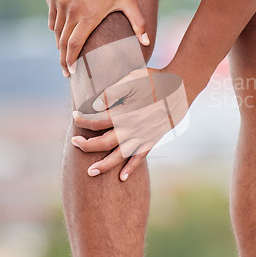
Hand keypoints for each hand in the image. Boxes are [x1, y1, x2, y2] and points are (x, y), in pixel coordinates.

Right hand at [49, 0, 148, 76]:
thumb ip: (138, 22)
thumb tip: (148, 42)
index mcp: (88, 17)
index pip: (74, 46)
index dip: (71, 61)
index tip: (71, 73)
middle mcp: (71, 13)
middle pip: (62, 43)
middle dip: (63, 60)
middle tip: (66, 72)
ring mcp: (60, 3)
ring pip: (56, 31)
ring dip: (59, 45)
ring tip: (63, 56)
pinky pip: (52, 17)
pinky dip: (55, 28)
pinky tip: (59, 34)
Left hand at [71, 67, 188, 180]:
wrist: (181, 88)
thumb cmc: (155, 80)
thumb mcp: (132, 78)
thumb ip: (112, 92)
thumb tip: (95, 105)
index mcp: (125, 113)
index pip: (96, 122)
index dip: (82, 120)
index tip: (75, 117)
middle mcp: (132, 129)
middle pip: (103, 143)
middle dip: (86, 145)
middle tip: (74, 143)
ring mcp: (143, 136)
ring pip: (119, 156)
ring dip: (104, 165)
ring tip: (90, 172)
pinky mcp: (152, 139)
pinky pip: (139, 157)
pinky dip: (131, 168)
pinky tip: (122, 177)